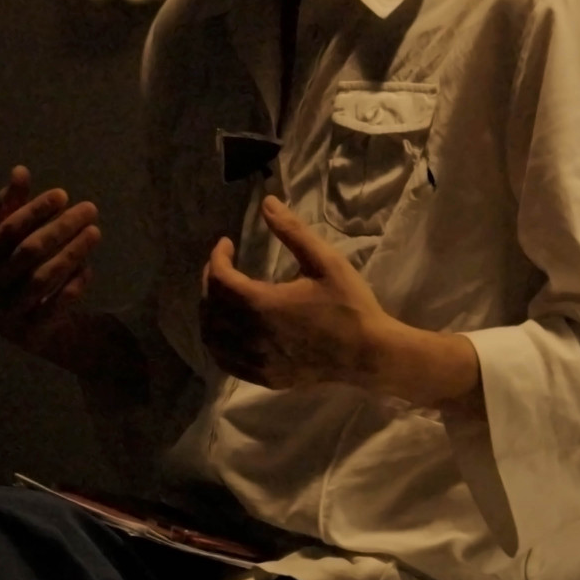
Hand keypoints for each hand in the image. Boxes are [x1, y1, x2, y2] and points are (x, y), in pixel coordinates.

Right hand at [0, 166, 101, 368]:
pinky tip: (88, 268)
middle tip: (90, 209)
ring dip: (71, 253)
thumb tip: (18, 170)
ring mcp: (9, 312)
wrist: (29, 328)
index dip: (33, 210)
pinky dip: (73, 285)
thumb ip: (13, 207)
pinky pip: (55, 307)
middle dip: (60, 228)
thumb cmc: (21, 271)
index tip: (63, 194)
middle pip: (27, 252)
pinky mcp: (32, 332)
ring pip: (42, 279)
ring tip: (95, 232)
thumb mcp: (14, 240)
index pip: (6, 229)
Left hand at [195, 195, 397, 390]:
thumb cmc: (350, 304)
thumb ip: (293, 231)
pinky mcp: (265, 378)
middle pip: (211, 308)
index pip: (220, 279)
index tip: (227, 243)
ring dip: (210, 313)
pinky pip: (226, 362)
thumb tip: (266, 202)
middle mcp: (253, 336)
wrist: (369, 353)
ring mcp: (257, 361)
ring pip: (213, 338)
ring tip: (222, 295)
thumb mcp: (325, 261)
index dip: (217, 257)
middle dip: (210, 281)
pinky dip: (218, 343)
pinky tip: (228, 330)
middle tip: (223, 265)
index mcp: (264, 304)